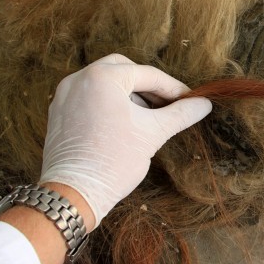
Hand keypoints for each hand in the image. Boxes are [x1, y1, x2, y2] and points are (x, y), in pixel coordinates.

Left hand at [39, 54, 211, 227]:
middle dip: (148, 85)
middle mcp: (80, 78)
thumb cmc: (113, 161)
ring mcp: (66, 94)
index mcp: (103, 77)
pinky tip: (124, 123)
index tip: (190, 100)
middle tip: (168, 104)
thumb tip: (204, 104)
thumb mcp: (154, 133)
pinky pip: (90, 96)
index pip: (148, 74)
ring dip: (129, 94)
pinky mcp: (59, 111)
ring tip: (147, 117)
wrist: (74, 193)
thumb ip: (181, 113)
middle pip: (124, 70)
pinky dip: (109, 103)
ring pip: (106, 82)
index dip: (173, 88)